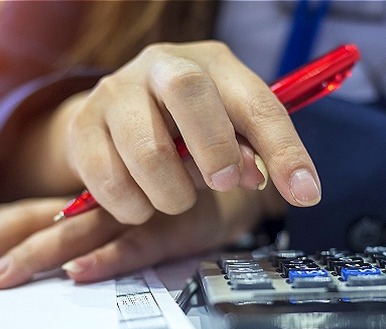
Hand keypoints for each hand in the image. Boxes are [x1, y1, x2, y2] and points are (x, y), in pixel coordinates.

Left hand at [0, 188, 280, 287]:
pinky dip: (106, 259)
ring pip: (74, 233)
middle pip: (31, 219)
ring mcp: (133, 214)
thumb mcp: (124, 212)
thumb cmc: (172, 199)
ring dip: (34, 257)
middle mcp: (99, 202)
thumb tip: (41, 267)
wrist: (234, 182)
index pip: (20, 213)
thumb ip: (87, 231)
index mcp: (81, 198)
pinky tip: (79, 274)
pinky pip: (134, 245)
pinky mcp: (169, 228)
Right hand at [15, 40, 320, 225]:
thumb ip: (249, 154)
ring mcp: (115, 91)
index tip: (305, 193)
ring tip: (175, 198)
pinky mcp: (81, 126)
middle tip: (221, 184)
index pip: (256, 102)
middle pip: (188, 91)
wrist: (118, 117)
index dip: (285, 150)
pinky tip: (141, 202)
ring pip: (145, 149)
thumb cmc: (185, 126)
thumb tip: (255, 178)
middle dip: (214, 148)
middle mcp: (161, 65)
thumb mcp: (227, 132)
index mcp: (211, 64)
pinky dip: (132, 206)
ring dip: (170, 193)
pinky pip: (107, 180)